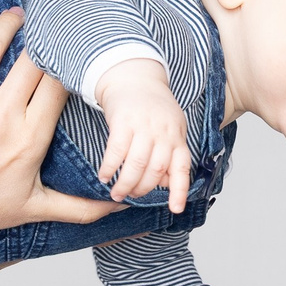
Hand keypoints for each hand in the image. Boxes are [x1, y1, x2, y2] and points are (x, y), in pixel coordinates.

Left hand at [0, 12, 117, 285]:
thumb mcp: (34, 209)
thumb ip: (81, 207)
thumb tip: (119, 206)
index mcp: (28, 138)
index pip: (58, 83)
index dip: (67, 63)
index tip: (69, 54)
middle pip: (32, 58)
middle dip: (42, 38)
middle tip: (46, 27)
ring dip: (5, 25)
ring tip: (14, 16)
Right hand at [95, 58, 193, 213]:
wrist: (134, 76)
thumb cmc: (152, 107)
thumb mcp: (169, 127)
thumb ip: (169, 153)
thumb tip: (164, 183)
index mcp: (177, 136)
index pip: (182, 167)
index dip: (179, 190)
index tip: (176, 209)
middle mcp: (164, 132)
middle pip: (156, 170)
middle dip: (142, 189)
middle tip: (129, 196)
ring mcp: (144, 126)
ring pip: (137, 164)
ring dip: (125, 183)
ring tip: (115, 192)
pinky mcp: (123, 120)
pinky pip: (116, 151)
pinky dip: (109, 167)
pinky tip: (103, 176)